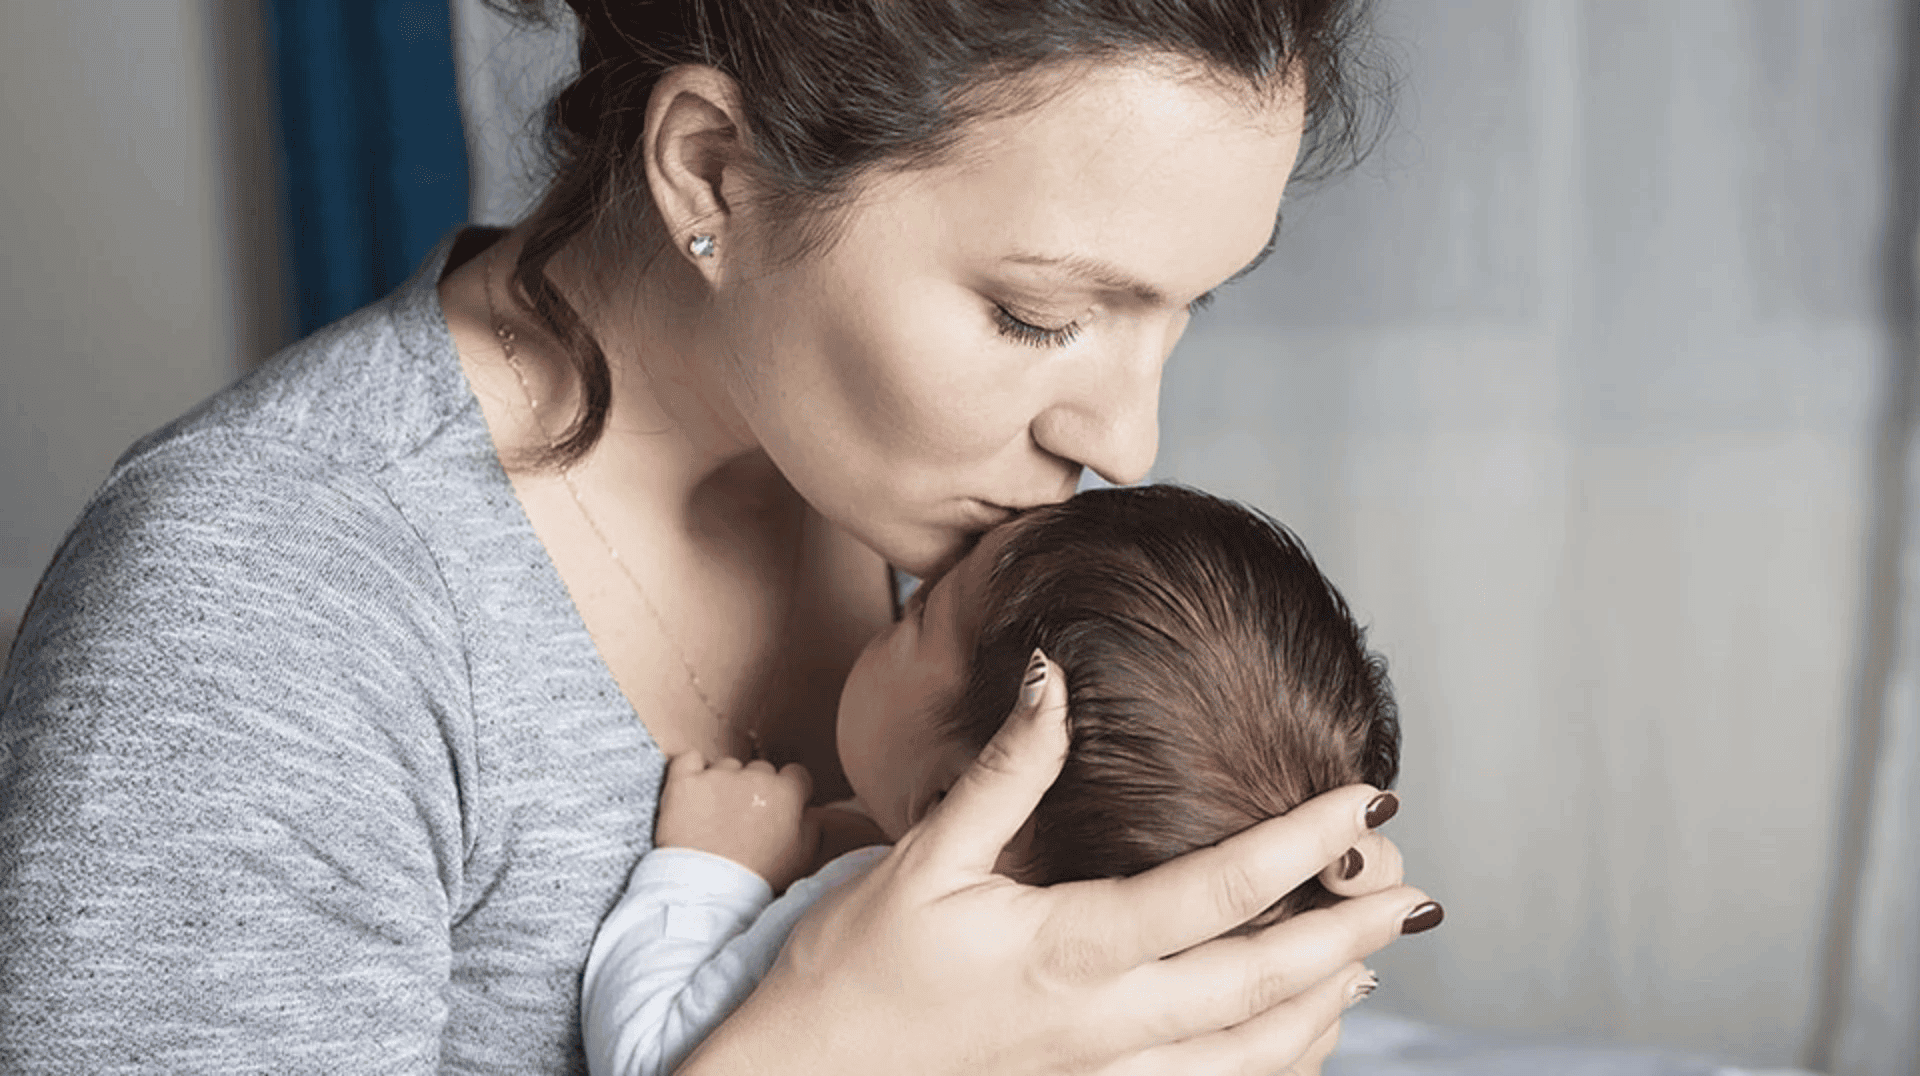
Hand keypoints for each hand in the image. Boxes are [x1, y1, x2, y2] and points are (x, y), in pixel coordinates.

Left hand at [654, 754, 816, 891]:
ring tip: (711, 816)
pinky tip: (691, 793)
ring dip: (721, 783)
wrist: (707, 892)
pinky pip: (688, 760)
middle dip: (753, 788)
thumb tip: (810, 812)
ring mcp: (718, 775)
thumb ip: (812, 828)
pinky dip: (689, 771)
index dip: (786, 791)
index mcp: (787, 794)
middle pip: (759, 770)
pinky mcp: (684, 780)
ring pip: (725, 767)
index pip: (795, 775)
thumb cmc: (755, 880)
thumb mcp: (801, 859)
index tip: (775, 806)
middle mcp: (755, 777)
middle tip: (741, 818)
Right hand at [680, 651, 1437, 1075]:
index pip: (1216, 892)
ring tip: (1369, 965)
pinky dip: (1268, 1065)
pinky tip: (1290, 1039)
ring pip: (1249, 1058)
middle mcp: (1104, 1027)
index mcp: (1068, 950)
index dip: (1302, 844)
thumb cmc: (856, 970)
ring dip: (1321, 1011)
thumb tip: (1053, 675)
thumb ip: (1006, 771)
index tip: (1367, 802)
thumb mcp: (925, 858)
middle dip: (1347, 938)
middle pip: (1260, 987)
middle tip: (1412, 897)